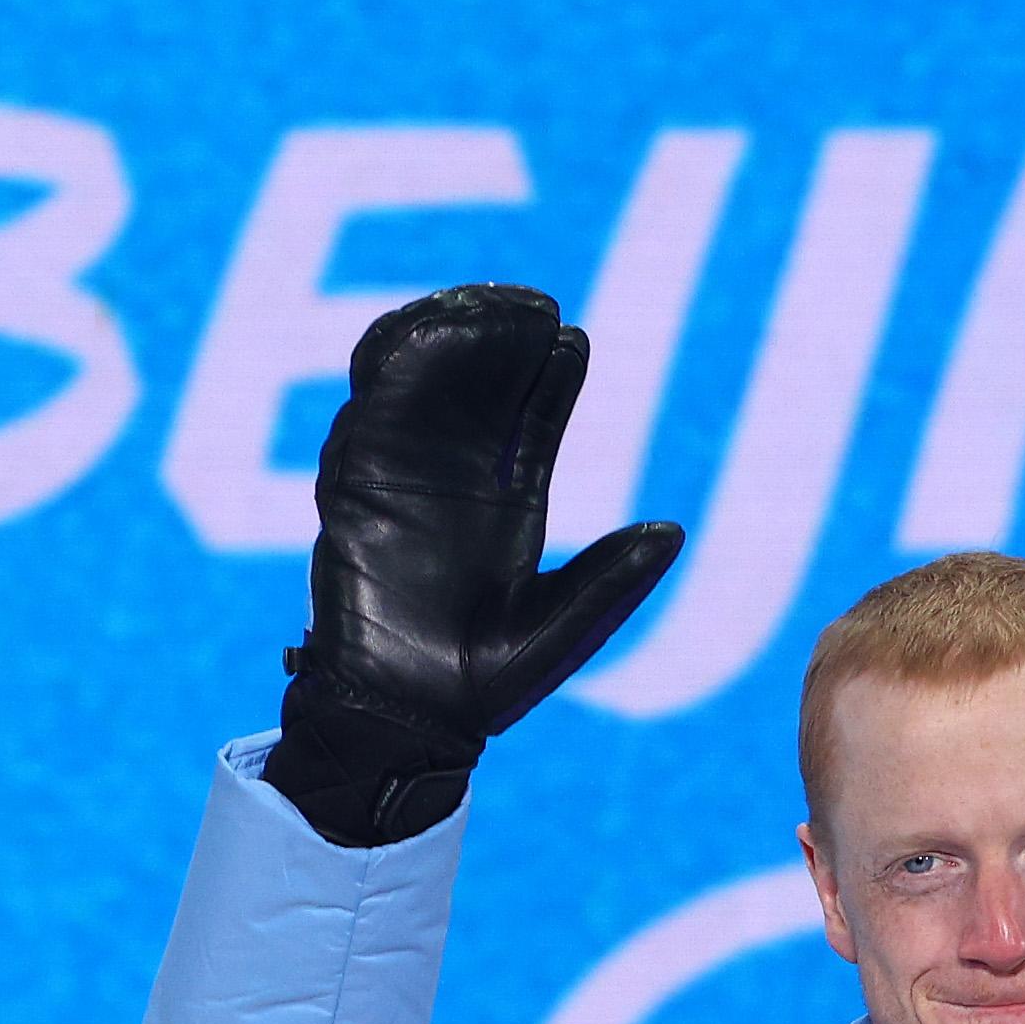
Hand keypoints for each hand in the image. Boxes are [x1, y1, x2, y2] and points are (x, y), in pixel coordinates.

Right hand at [265, 282, 684, 845]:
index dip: (551, 371)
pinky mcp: (352, 485)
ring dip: (443, 337)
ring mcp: (402, 472)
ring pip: (421, 380)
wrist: (405, 720)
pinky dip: (385, 371)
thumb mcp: (560, 628)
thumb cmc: (482, 686)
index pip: (535, 414)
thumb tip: (673, 531)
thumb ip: (609, 580)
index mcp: (509, 498)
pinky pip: (365, 411)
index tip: (569, 336)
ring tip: (474, 310)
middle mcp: (456, 474)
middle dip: (499, 334)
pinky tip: (412, 336)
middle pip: (481, 380)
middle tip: (525, 304)